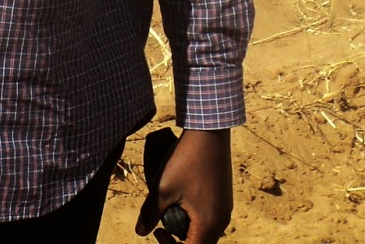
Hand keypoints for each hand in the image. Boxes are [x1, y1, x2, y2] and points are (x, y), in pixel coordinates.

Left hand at [135, 128, 232, 242]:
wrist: (208, 132)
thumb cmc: (185, 159)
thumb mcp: (163, 187)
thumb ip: (150, 213)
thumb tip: (140, 232)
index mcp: (209, 224)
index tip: (158, 232)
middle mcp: (222, 221)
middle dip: (179, 240)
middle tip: (161, 225)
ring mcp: (225, 209)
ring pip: (205, 232)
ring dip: (186, 229)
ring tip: (171, 211)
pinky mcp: (224, 199)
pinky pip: (209, 219)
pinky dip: (195, 218)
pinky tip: (182, 201)